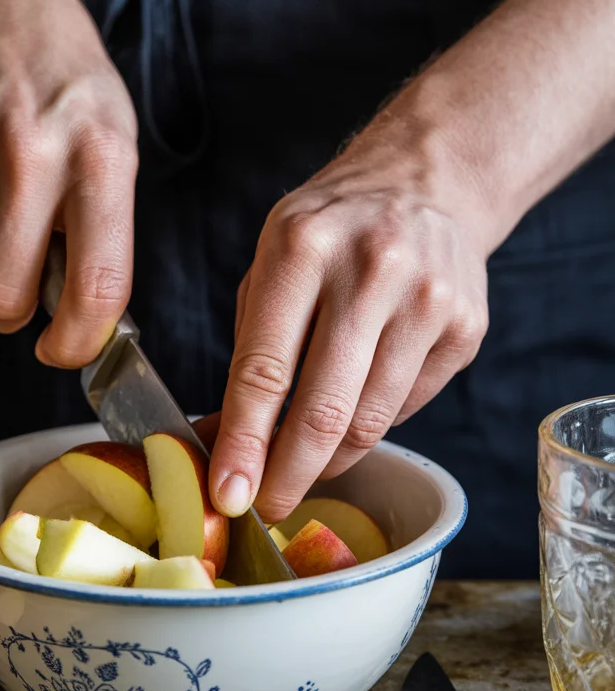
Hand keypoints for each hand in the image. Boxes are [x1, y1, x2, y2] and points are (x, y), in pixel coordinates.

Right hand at [0, 0, 137, 365]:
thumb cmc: (66, 90)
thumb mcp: (114, 147)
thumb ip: (103, 233)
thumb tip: (82, 322)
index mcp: (99, 159)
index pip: (94, 284)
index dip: (78, 341)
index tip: (66, 350)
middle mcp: (30, 154)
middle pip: (2, 298)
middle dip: (11, 311)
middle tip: (22, 285)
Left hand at [209, 112, 494, 523]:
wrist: (423, 183)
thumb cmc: (328, 234)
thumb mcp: (269, 266)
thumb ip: (249, 353)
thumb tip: (224, 445)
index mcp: (302, 248)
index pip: (265, 369)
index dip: (244, 443)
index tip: (228, 493)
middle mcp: (371, 270)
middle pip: (324, 410)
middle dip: (289, 475)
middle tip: (267, 506)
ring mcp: (427, 299)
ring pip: (369, 422)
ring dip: (330, 459)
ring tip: (307, 462)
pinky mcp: (466, 327)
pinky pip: (406, 408)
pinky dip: (372, 423)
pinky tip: (356, 403)